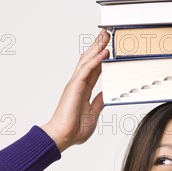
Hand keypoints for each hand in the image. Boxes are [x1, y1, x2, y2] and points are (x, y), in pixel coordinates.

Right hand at [41, 28, 110, 151]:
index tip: (109, 49)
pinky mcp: (74, 86)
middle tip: (106, 34)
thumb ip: (99, 102)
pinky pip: (87, 70)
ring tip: (105, 36)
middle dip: (98, 46)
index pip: (95, 70)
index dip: (102, 58)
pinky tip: (104, 53)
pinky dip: (96, 60)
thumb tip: (106, 95)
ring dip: (97, 47)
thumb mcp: (93, 113)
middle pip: (90, 60)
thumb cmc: (74, 129)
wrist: (63, 136)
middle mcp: (78, 84)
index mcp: (83, 90)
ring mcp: (75, 84)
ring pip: (87, 60)